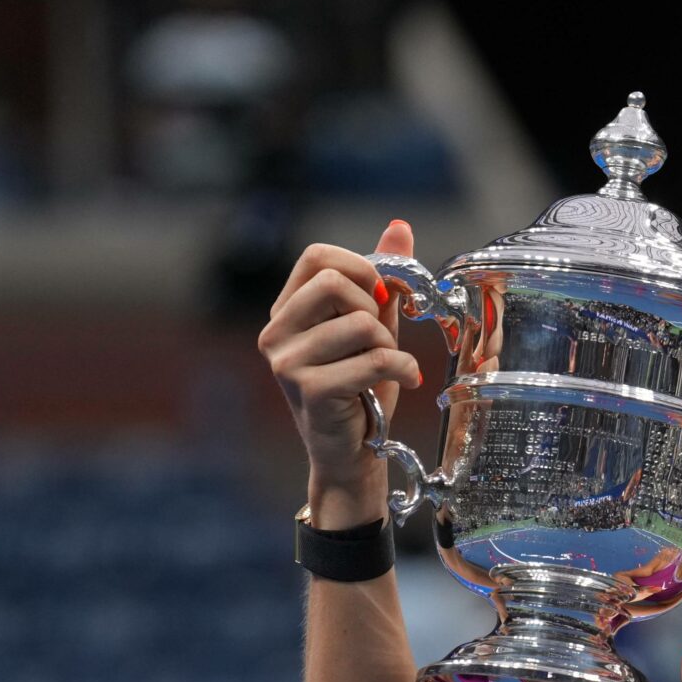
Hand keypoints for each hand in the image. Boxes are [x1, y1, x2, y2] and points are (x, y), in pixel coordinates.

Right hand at [257, 220, 423, 523]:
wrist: (351, 454)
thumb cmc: (359, 390)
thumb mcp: (372, 328)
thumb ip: (382, 281)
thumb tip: (399, 226)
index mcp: (286, 311)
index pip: (317, 257)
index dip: (358, 267)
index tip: (380, 297)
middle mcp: (276, 332)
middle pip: (334, 282)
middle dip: (373, 308)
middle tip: (382, 337)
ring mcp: (286, 362)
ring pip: (359, 323)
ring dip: (389, 344)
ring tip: (389, 367)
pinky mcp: (308, 389)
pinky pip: (371, 359)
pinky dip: (401, 367)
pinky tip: (406, 380)